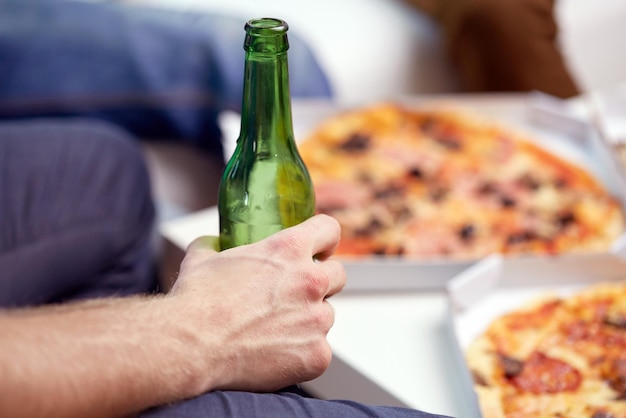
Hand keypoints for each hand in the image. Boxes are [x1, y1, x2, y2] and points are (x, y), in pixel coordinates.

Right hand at [168, 214, 345, 393]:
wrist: (191, 347)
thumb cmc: (195, 301)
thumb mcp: (202, 257)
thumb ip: (215, 245)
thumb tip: (213, 243)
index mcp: (288, 249)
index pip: (328, 230)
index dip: (324, 239)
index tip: (319, 250)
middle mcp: (310, 281)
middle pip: (337, 275)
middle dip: (320, 282)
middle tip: (294, 295)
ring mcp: (317, 320)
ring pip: (326, 315)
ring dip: (308, 320)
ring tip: (274, 331)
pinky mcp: (316, 354)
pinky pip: (319, 350)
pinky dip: (301, 353)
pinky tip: (275, 355)